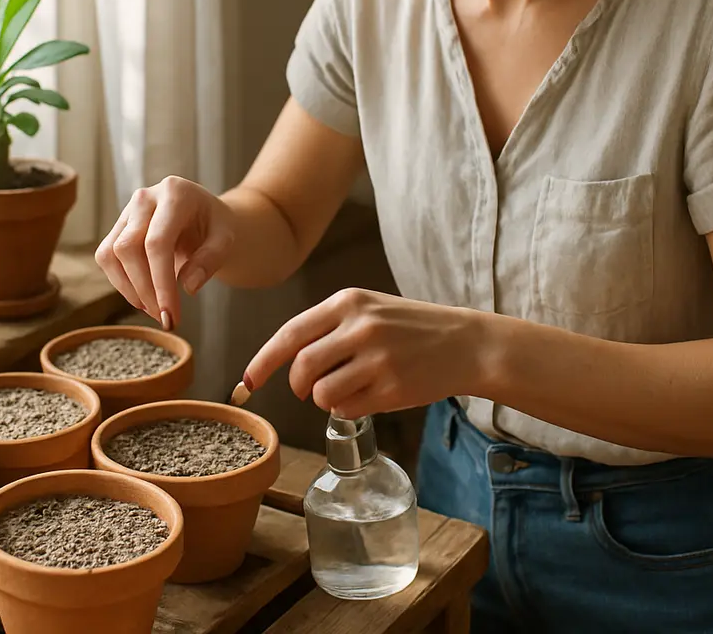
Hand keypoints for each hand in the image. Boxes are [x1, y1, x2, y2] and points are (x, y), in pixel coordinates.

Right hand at [95, 176, 235, 328]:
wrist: (205, 215)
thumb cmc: (215, 226)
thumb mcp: (227, 239)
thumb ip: (211, 259)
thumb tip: (188, 287)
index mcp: (174, 194)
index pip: (157, 242)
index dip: (160, 282)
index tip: (170, 314)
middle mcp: (145, 198)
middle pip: (128, 248)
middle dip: (144, 289)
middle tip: (165, 317)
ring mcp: (127, 211)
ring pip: (110, 255)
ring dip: (129, 289)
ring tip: (155, 309)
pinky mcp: (117, 228)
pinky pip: (107, 258)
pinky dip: (122, 283)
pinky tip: (144, 298)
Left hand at [243, 288, 486, 417]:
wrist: (465, 343)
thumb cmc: (411, 328)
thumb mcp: (370, 309)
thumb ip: (329, 328)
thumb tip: (286, 362)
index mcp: (349, 303)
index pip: (290, 334)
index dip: (263, 361)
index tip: (246, 382)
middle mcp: (360, 327)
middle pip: (302, 368)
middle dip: (299, 386)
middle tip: (310, 389)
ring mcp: (377, 359)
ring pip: (323, 393)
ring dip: (328, 399)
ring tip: (351, 388)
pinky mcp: (392, 388)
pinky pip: (348, 410)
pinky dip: (350, 410)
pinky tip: (371, 396)